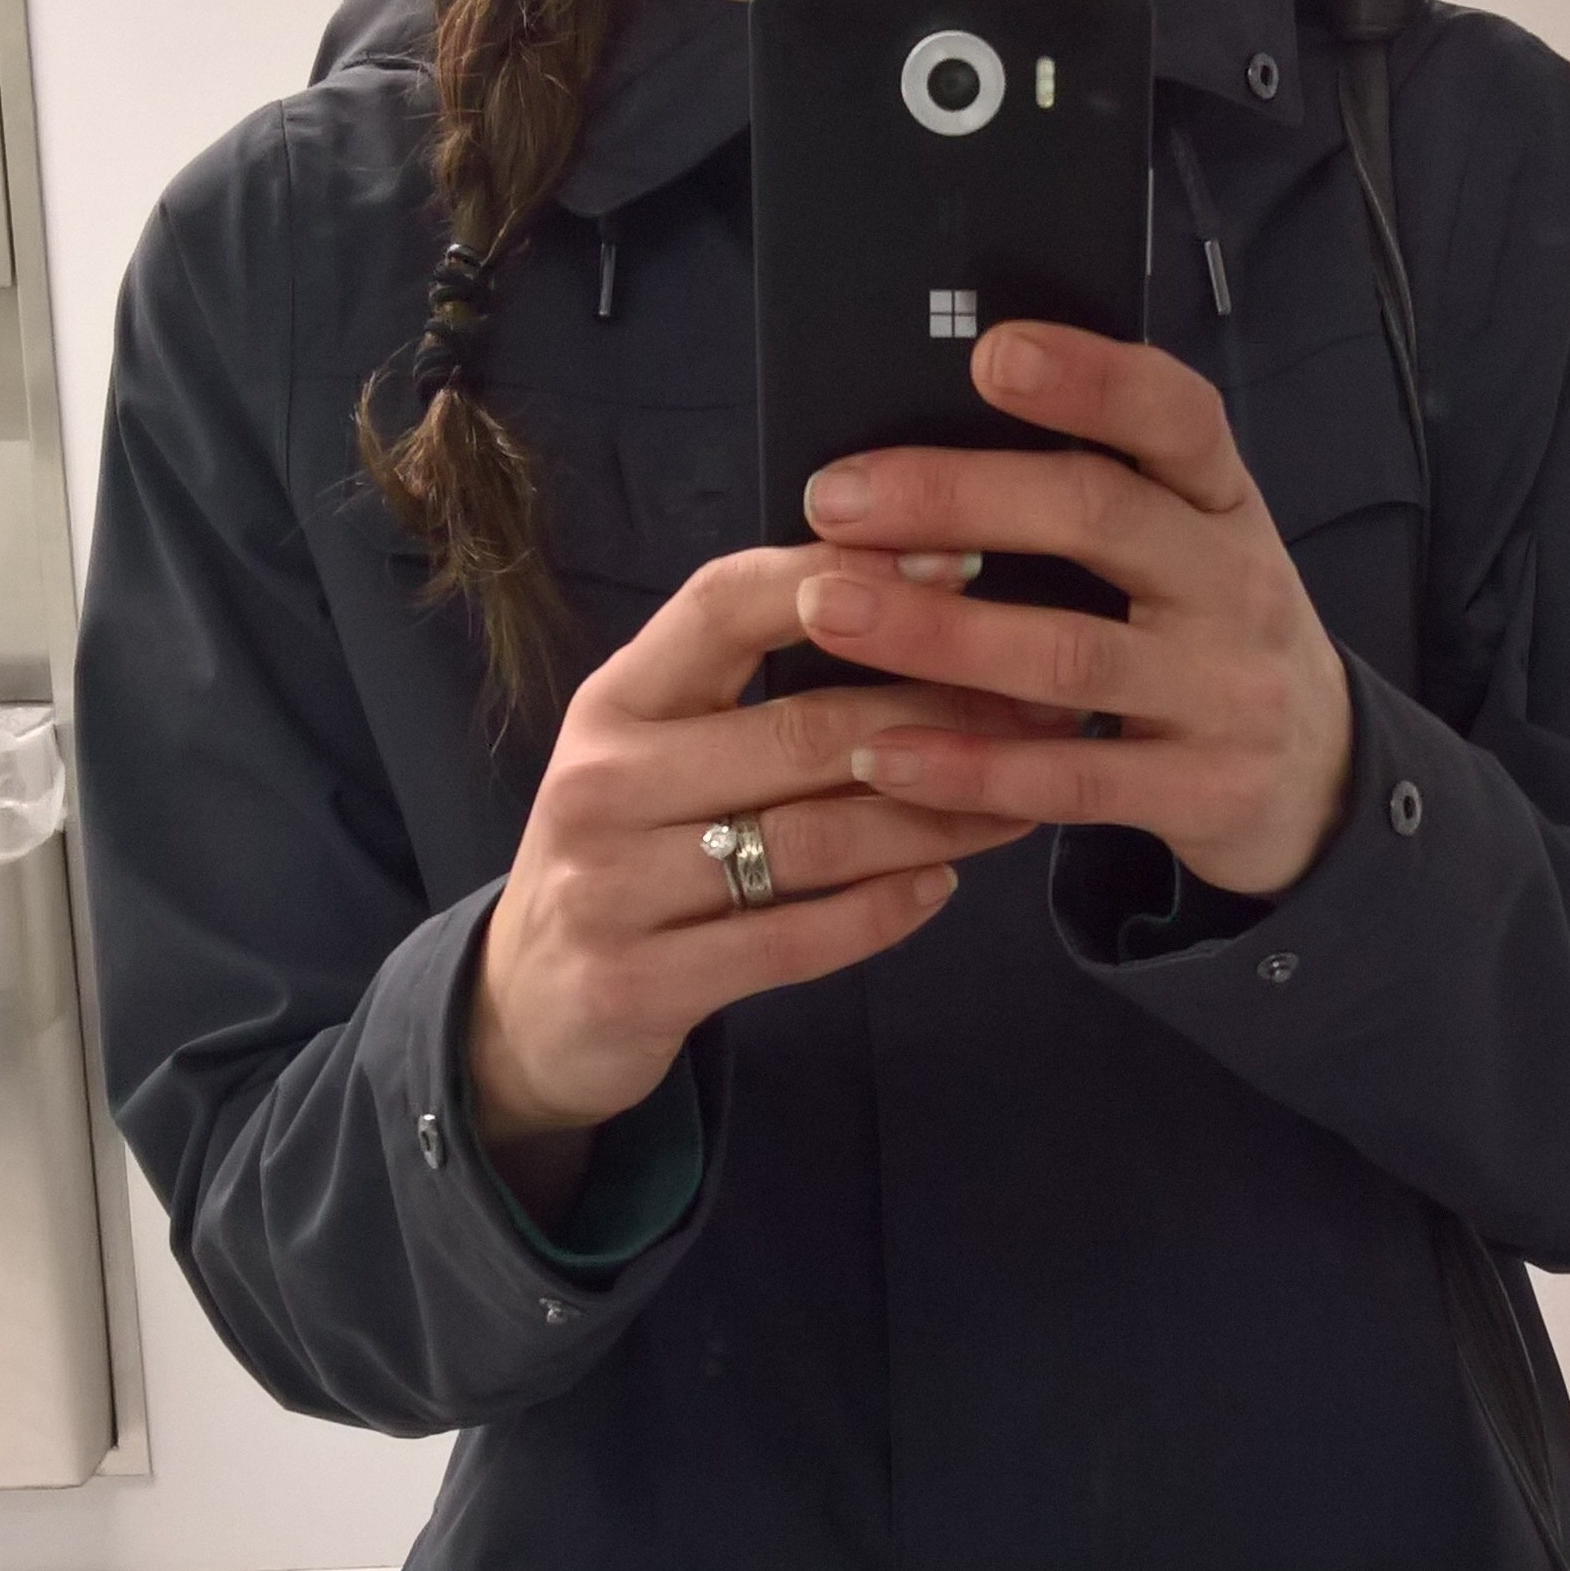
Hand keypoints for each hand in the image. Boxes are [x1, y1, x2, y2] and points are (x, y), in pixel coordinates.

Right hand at [467, 545, 1048, 1182]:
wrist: (525, 1008)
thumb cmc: (628, 852)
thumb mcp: (654, 750)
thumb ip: (747, 687)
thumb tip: (913, 604)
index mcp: (615, 698)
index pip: (728, 602)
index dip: (845, 576)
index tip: (960, 562)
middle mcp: (603, 779)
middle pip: (802, 729)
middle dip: (940, 713)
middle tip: (1044, 703)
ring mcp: (612, 885)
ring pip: (814, 839)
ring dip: (935, 818)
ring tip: (1022, 797)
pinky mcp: (638, 982)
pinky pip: (793, 940)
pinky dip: (881, 912)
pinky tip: (943, 886)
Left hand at [790, 325, 1354, 900]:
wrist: (1323, 775)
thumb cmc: (1209, 633)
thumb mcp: (1191, 547)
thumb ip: (1100, 496)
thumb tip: (924, 445)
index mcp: (1224, 504)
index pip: (1178, 416)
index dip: (1091, 379)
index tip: (991, 353)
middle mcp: (1236, 585)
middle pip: (1101, 518)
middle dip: (958, 498)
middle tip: (836, 497)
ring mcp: (1224, 694)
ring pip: (1069, 657)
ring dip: (938, 634)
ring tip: (829, 609)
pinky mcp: (1202, 793)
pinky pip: (1070, 780)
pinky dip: (969, 767)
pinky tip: (882, 754)